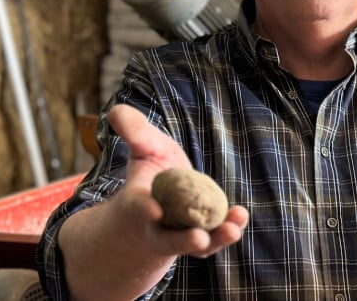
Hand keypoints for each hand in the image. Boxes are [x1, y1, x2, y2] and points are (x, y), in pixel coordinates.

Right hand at [107, 104, 249, 257]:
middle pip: (168, 239)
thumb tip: (116, 111)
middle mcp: (158, 226)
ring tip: (232, 231)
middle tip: (198, 239)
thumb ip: (134, 131)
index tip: (153, 210)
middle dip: (182, 240)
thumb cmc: (150, 172)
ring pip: (197, 245)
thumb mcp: (143, 147)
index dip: (144, 209)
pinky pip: (215, 237)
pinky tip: (240, 216)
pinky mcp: (203, 235)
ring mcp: (182, 234)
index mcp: (137, 204)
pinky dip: (228, 229)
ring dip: (215, 239)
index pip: (139, 208)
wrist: (163, 199)